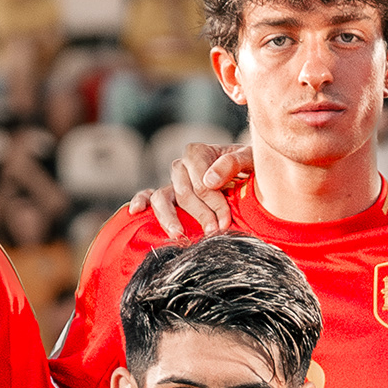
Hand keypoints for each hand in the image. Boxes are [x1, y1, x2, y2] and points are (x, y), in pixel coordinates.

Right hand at [137, 139, 251, 239]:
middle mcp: (182, 166)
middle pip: (183, 193)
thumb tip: (209, 181)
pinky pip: (149, 196)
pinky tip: (136, 211)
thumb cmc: (251, 167)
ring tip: (179, 234)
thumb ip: (233, 162)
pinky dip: (140, 201)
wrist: (250, 174)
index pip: (200, 181)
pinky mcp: (169, 195)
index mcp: (198, 153)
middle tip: (215, 231)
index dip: (213, 202)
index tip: (226, 219)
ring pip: (162, 198)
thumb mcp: (250, 159)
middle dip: (200, 214)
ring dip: (169, 217)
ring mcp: (173, 182)